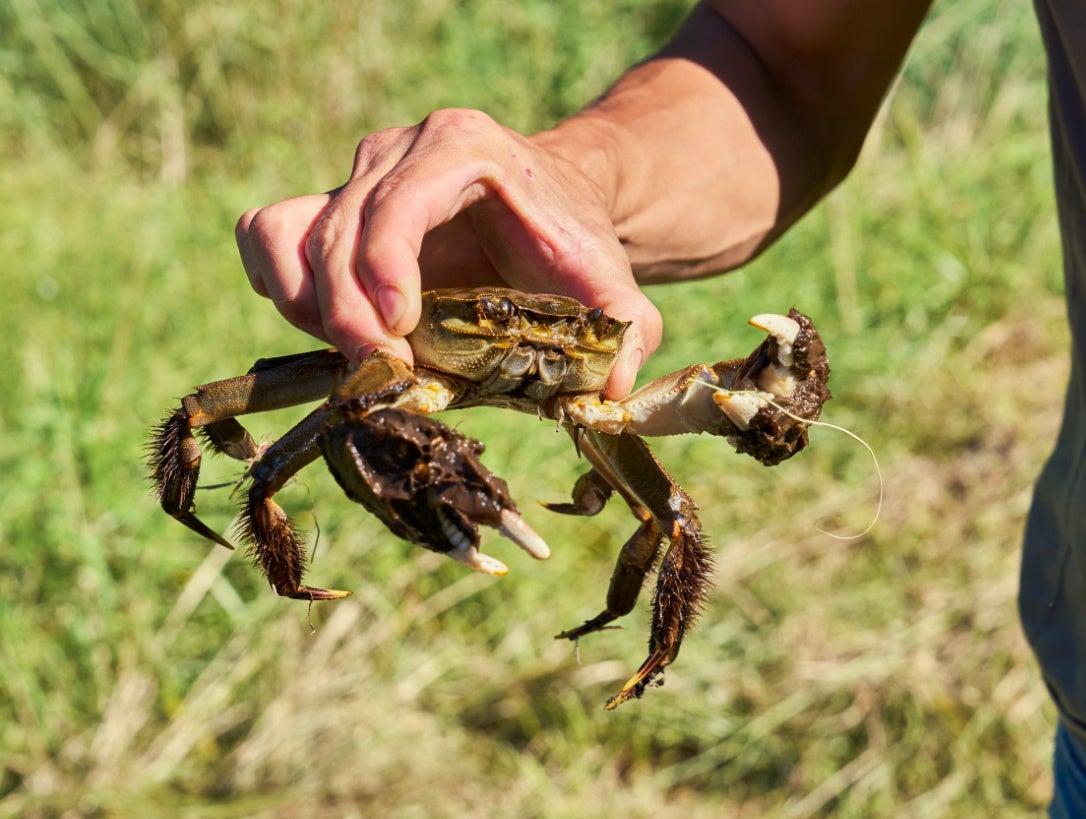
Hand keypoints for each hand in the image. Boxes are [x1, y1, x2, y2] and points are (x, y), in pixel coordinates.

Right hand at [235, 108, 660, 397]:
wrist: (551, 206)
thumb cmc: (573, 242)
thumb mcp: (612, 285)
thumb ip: (627, 330)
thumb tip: (612, 390)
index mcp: (464, 147)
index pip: (397, 201)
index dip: (384, 269)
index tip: (399, 336)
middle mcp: (399, 150)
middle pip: (338, 231)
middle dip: (350, 316)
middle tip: (385, 376)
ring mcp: (357, 176)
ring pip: (290, 234)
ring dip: (310, 309)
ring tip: (361, 358)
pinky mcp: (331, 207)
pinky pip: (268, 234)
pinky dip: (279, 284)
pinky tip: (321, 328)